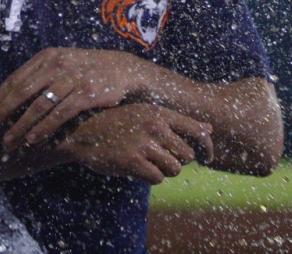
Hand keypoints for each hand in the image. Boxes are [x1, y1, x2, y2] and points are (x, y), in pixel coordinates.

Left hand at [0, 48, 147, 151]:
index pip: (15, 79)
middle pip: (22, 92)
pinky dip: (44, 129)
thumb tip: (12, 94)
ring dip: (20, 126)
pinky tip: (33, 140)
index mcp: (47, 57)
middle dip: (2, 113)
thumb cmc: (88, 70)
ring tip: (8, 141)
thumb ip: (41, 75)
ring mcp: (72, 79)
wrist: (124, 70)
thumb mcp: (64, 63)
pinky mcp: (86, 94)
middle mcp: (57, 65)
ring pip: (38, 106)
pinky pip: (59, 114)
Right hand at [62, 104, 212, 184]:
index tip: (208, 159)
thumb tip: (209, 129)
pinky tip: (138, 168)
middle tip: (163, 160)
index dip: (207, 148)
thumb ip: (177, 122)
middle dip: (178, 162)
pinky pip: (157, 178)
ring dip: (164, 171)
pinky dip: (150, 177)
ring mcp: (144, 144)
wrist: (82, 131)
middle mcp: (155, 126)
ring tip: (149, 163)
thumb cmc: (116, 123)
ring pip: (174, 169)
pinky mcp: (133, 161)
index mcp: (159, 113)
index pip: (197, 131)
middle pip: (187, 155)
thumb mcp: (146, 114)